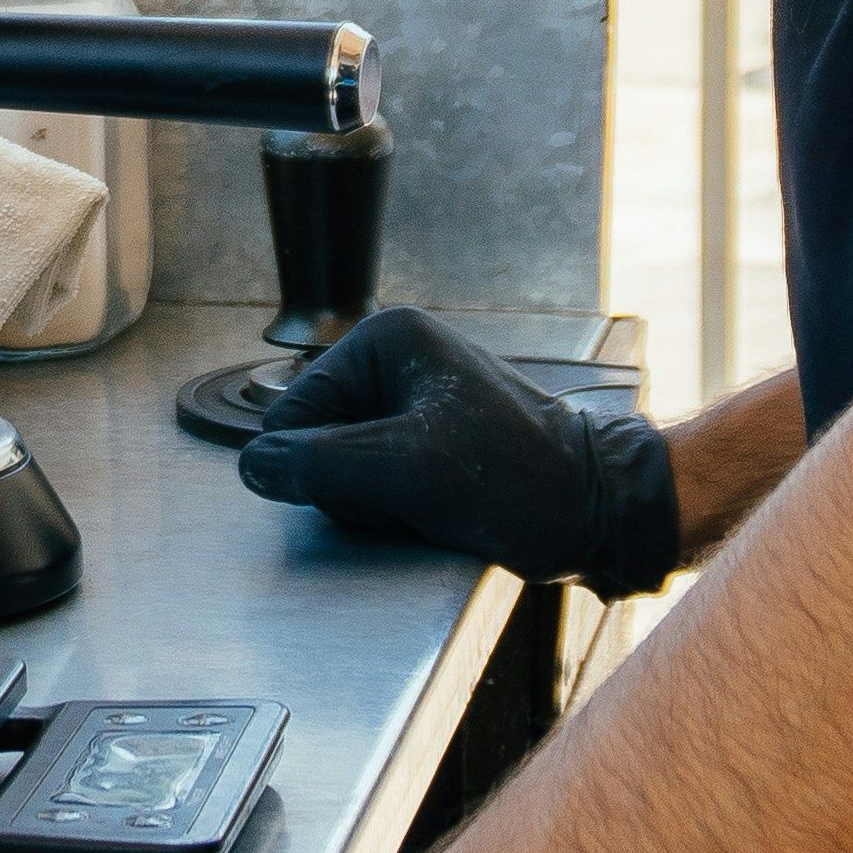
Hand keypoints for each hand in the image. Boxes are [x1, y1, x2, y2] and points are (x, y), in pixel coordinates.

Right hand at [230, 307, 681, 592]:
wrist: (599, 512)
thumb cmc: (526, 480)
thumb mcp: (409, 471)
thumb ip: (320, 465)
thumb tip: (253, 466)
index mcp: (387, 341)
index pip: (292, 415)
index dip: (320, 466)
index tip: (376, 482)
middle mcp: (398, 361)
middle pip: (317, 442)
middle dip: (352, 486)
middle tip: (410, 495)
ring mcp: (415, 401)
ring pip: (345, 470)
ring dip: (376, 502)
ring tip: (432, 504)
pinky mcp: (431, 441)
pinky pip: (379, 482)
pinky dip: (397, 507)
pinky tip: (435, 511)